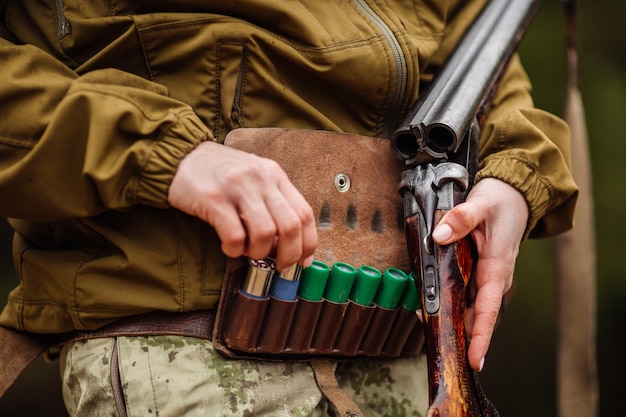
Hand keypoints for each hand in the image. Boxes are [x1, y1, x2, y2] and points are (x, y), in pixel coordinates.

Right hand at [167, 141, 317, 270]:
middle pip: (290, 226)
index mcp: (274, 174)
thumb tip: (288, 243)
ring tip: (248, 252)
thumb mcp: (254, 178)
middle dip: (289, 254)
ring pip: (265, 233)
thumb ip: (272, 202)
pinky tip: (229, 247)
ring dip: (259, 252)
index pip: (304, 212)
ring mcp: (237, 187)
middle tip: (279, 266)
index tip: (303, 261)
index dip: (308, 242)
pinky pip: (235, 236)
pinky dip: (235, 250)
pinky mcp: (213, 199)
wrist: (180, 156)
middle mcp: (260, 178)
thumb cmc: (219, 173)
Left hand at [431, 178, 527, 371]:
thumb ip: (462, 218)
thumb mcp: (481, 204)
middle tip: (436, 345)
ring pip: (465, 307)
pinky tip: (428, 304)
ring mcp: (483, 278)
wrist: (513, 196)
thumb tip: (440, 236)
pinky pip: (460, 293)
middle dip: (458, 334)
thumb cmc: (502, 203)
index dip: (481, 336)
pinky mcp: (475, 273)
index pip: (489, 310)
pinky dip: (446, 301)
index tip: (476, 359)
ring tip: (425, 321)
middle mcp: (492, 279)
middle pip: (474, 316)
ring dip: (449, 318)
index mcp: (497, 268)